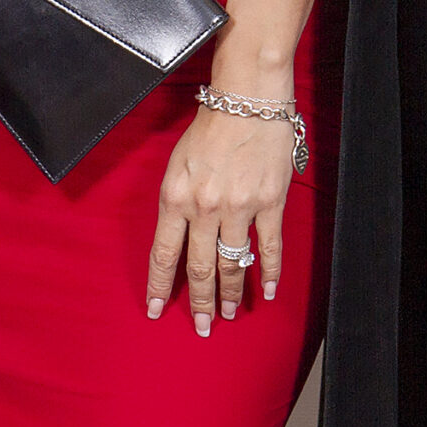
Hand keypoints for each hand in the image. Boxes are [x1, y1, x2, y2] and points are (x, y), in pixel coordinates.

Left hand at [146, 94, 295, 337]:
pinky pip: (269, 247)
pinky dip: (268, 273)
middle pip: (200, 267)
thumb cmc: (209, 127)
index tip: (156, 311)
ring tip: (228, 314)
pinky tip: (265, 292)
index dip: (159, 287)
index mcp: (176, 197)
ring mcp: (240, 207)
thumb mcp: (177, 163)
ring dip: (230, 293)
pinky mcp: (270, 202)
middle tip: (202, 327)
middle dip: (199, 302)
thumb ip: (176, 201)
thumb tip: (178, 237)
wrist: (248, 99)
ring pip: (233, 263)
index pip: (163, 254)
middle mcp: (205, 207)